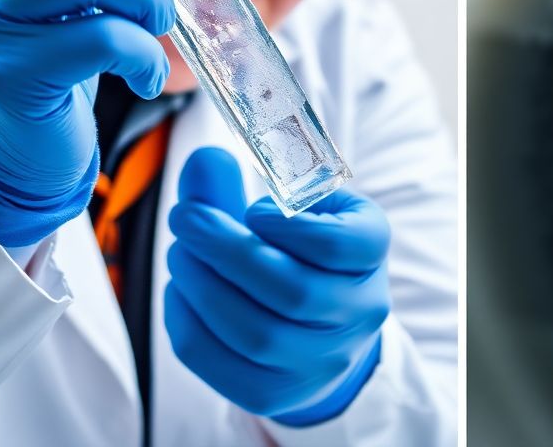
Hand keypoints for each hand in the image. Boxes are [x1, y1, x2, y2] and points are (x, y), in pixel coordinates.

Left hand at [165, 148, 391, 424]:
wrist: (324, 328)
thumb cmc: (303, 252)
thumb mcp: (292, 209)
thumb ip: (242, 184)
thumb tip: (205, 161)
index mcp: (370, 253)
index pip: (338, 245)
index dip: (287, 226)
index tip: (253, 209)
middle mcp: (358, 312)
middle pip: (291, 292)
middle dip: (225, 250)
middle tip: (185, 218)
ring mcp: (322, 360)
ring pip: (255, 334)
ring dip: (201, 287)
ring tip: (181, 254)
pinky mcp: (278, 392)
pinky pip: (223, 366)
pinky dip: (189, 324)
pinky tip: (181, 292)